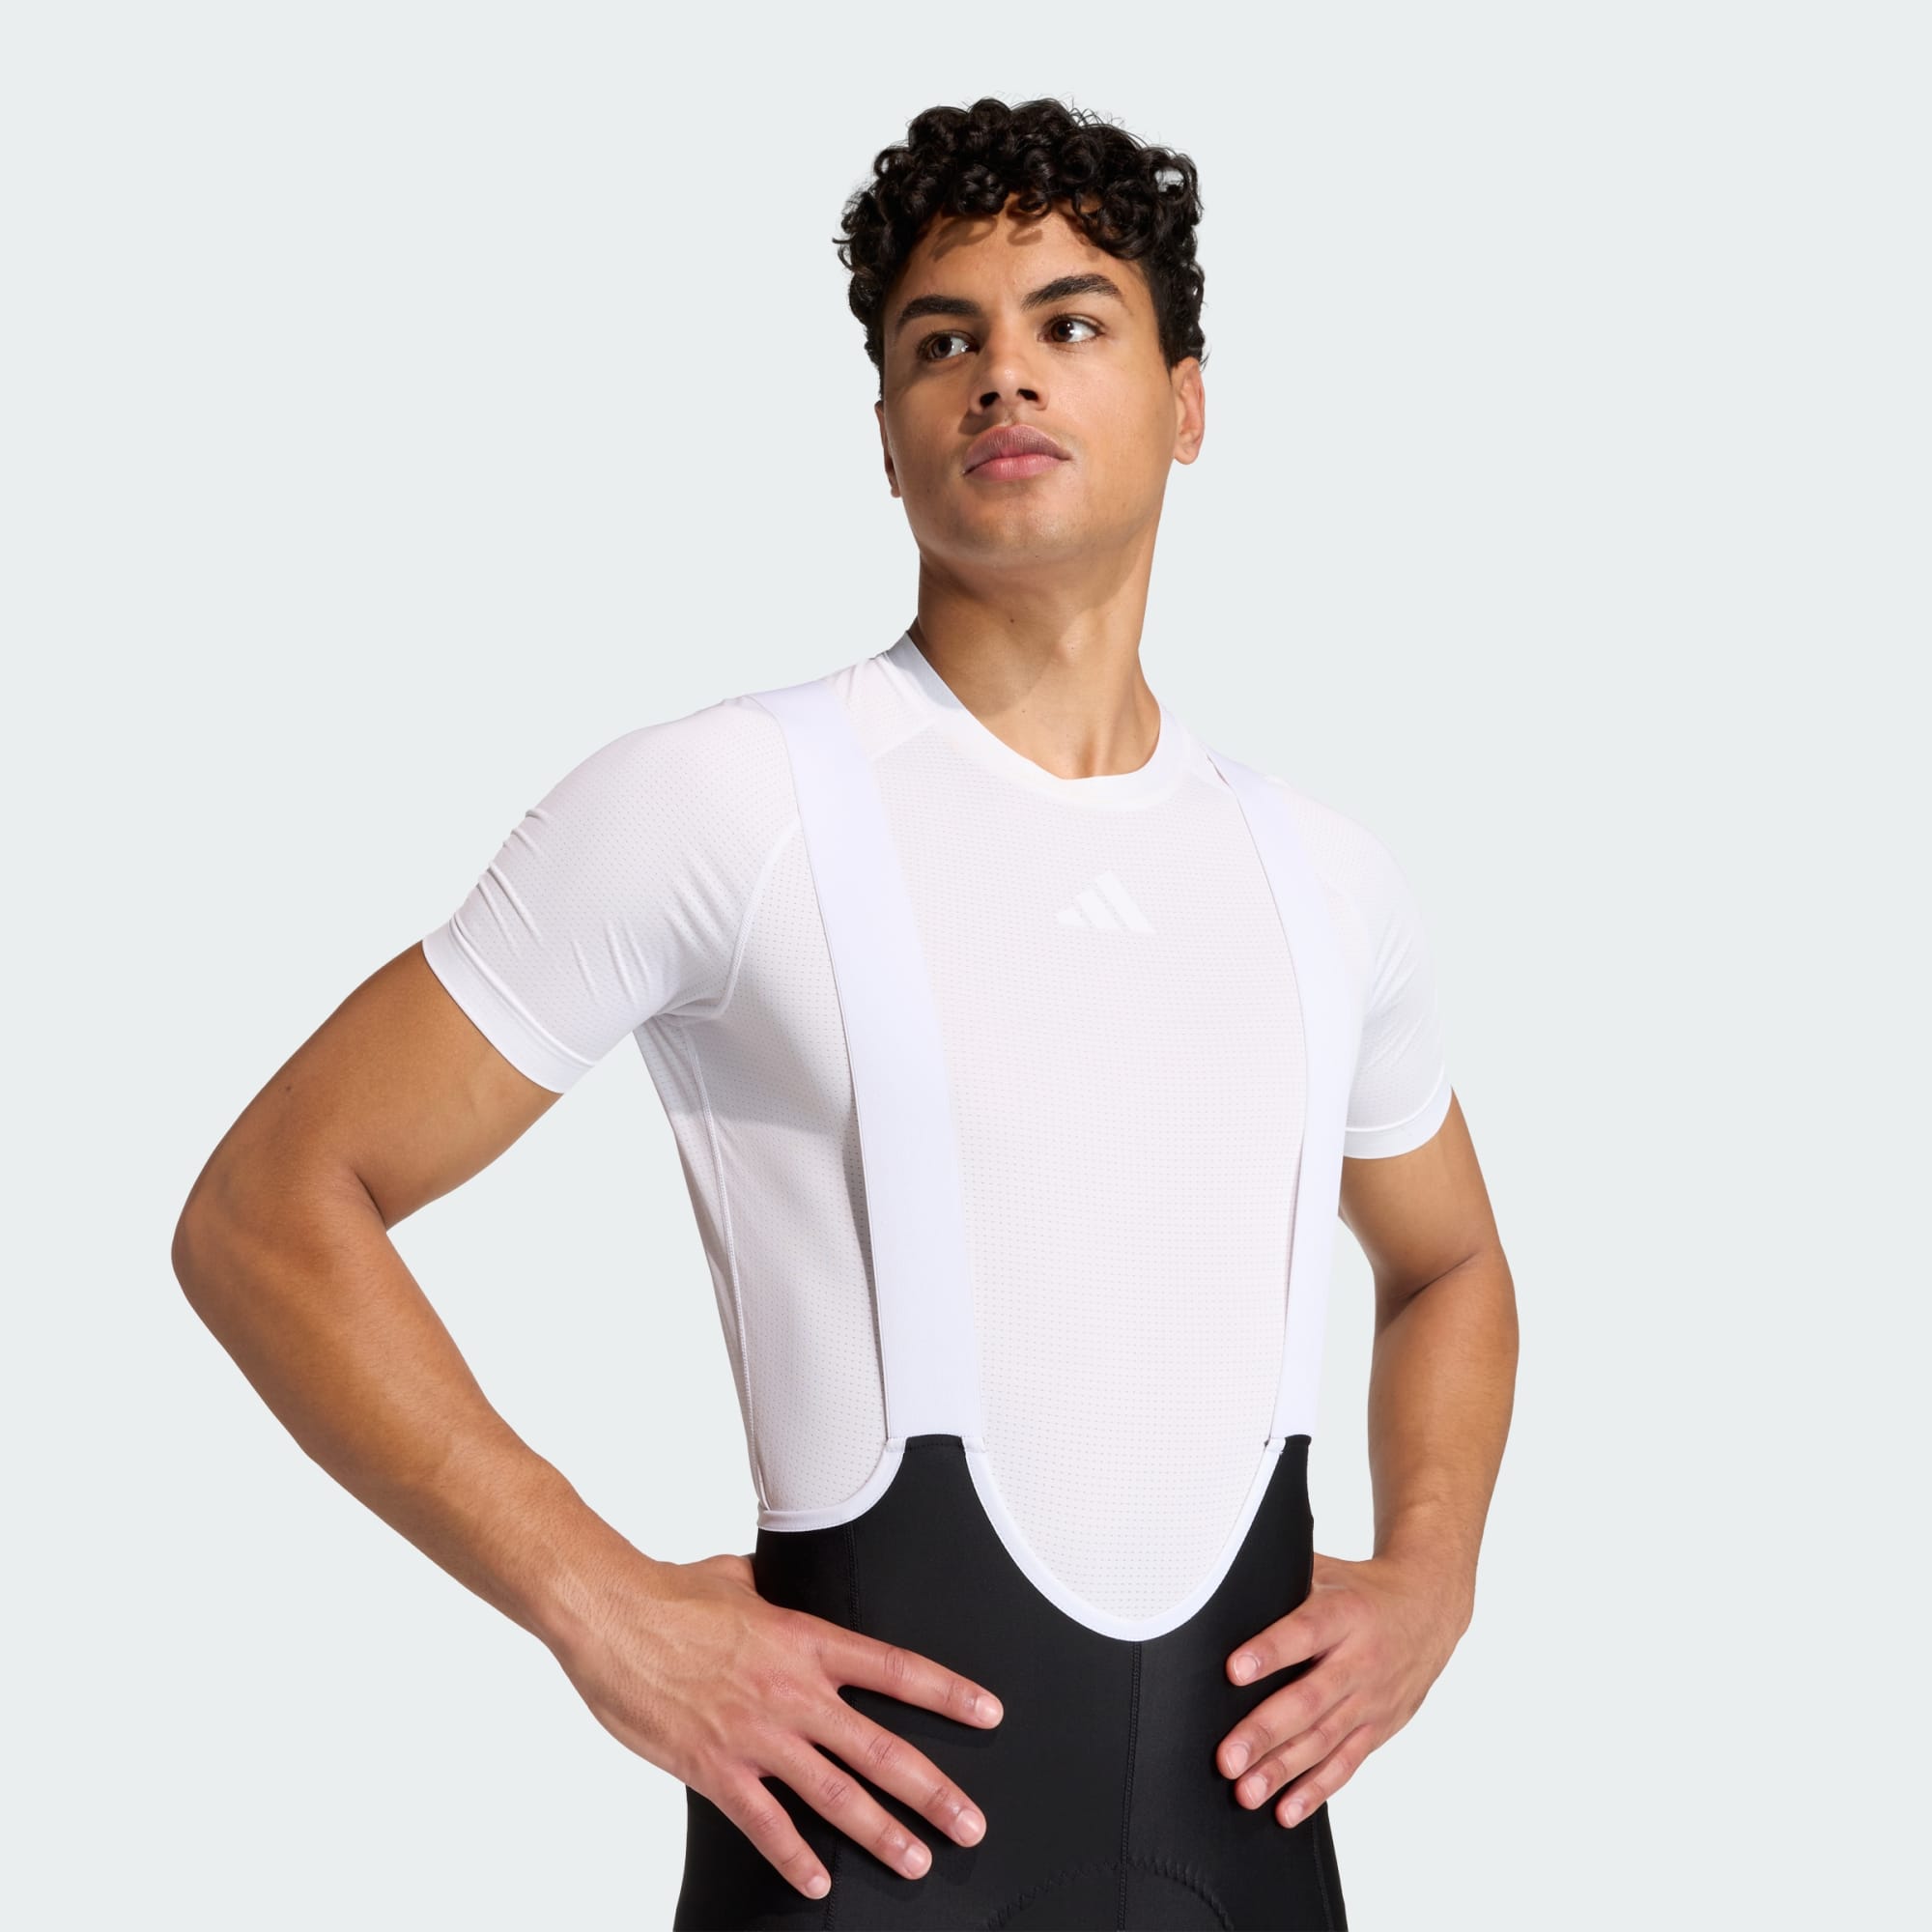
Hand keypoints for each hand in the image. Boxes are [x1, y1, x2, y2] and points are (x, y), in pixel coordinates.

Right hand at [547, 1549, 1002, 1901]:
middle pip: (879, 1747)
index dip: (947, 1693)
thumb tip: (779, 1582)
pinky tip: (819, 1880)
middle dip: (931, 1790)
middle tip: (970, 1823)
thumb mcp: (737, 1578)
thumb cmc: (671, 1593)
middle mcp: (792, 1691)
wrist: (611, 1615)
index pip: (894, 1669)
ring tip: (918, 1861)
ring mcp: (755, 1733)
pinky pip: (764, 1822)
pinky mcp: (714, 1767)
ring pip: (834, 1793)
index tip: (989, 1714)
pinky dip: (794, 1854)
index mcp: (805, 1640)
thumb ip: (772, 1590)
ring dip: (880, 1832)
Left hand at [1215, 1550, 1468, 1825]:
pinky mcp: (1378, 1729)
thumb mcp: (1326, 1571)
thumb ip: (1281, 1580)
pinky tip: (1285, 1810)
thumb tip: (1222, 1581)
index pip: (1303, 1632)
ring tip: (1246, 1791)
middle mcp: (1360, 1661)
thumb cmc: (1360, 1590)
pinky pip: (1345, 1764)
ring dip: (1283, 1770)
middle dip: (1265, 1731)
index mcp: (1344, 1614)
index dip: (1269, 1651)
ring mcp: (1371, 1701)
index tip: (1233, 1671)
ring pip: (1324, 1741)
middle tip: (1227, 1757)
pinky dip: (1315, 1790)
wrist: (1428, 1611)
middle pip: (1310, 1700)